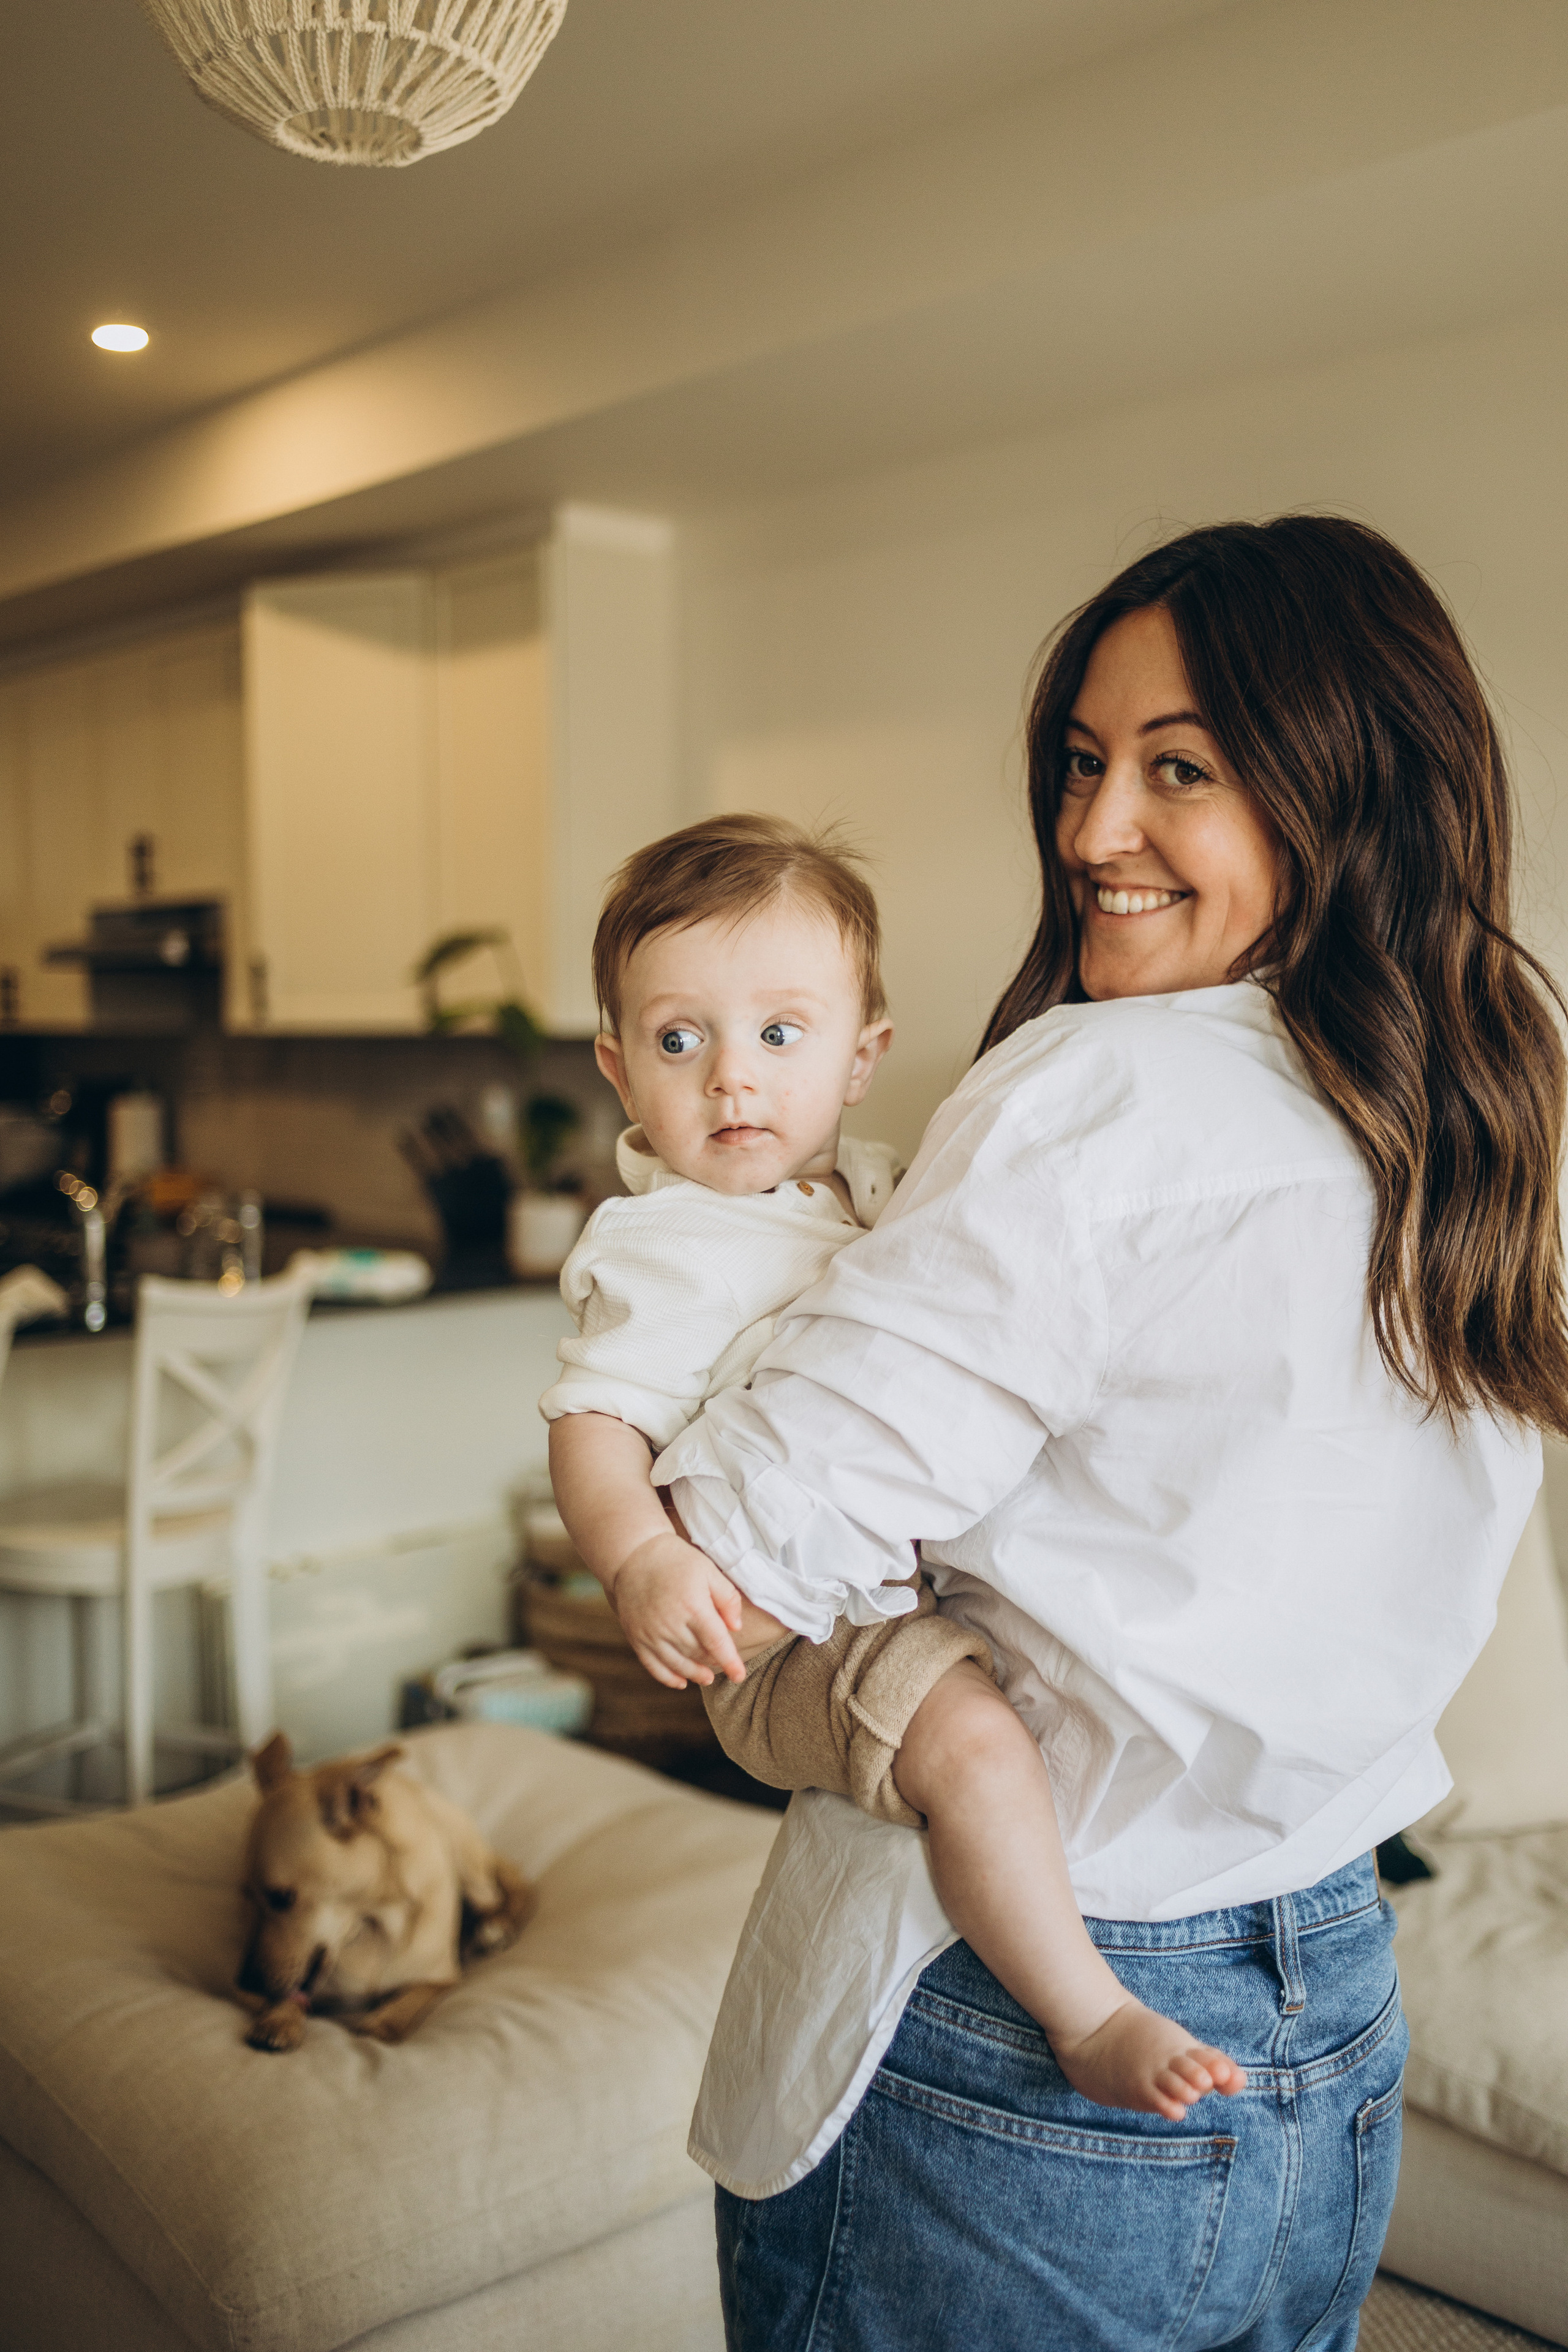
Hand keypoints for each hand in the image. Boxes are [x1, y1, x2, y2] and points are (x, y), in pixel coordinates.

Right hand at [611, 1531, 747, 1689]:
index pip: (716, 1642)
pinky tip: (681, 1682)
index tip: (739, 1676)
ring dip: (694, 1674)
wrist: (633, 1555)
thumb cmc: (676, 1561)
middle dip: (714, 1663)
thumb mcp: (709, 1570)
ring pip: (677, 1664)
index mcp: (692, 1605)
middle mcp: (670, 1623)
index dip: (730, 1662)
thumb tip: (736, 1628)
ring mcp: (650, 1632)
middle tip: (723, 1665)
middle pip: (698, 1654)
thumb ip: (727, 1598)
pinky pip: (653, 1666)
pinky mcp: (636, 1637)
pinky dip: (668, 1678)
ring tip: (707, 1677)